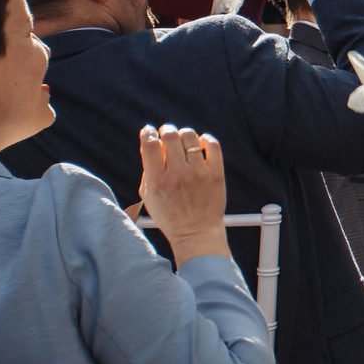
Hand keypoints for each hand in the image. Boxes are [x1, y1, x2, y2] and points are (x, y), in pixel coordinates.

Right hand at [137, 124, 231, 269]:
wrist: (196, 233)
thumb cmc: (170, 215)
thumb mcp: (149, 196)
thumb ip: (147, 171)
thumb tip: (149, 144)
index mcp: (157, 181)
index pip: (150, 145)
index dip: (148, 132)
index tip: (149, 131)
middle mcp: (177, 174)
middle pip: (170, 136)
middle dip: (166, 130)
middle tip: (167, 133)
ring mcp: (198, 173)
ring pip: (190, 137)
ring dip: (184, 134)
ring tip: (183, 140)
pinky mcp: (215, 174)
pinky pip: (212, 145)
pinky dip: (205, 139)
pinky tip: (200, 144)